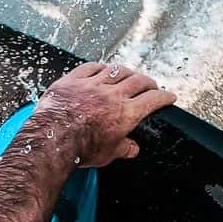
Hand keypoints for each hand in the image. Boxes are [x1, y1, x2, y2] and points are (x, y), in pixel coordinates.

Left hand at [37, 62, 176, 167]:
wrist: (53, 139)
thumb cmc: (80, 149)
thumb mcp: (109, 154)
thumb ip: (124, 148)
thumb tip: (132, 149)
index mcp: (126, 113)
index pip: (153, 99)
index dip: (164, 96)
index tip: (168, 96)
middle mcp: (112, 95)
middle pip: (137, 81)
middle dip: (148, 82)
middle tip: (151, 85)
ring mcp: (92, 84)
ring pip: (116, 70)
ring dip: (126, 72)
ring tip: (129, 75)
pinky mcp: (73, 80)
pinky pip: (90, 67)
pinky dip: (100, 67)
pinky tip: (101, 68)